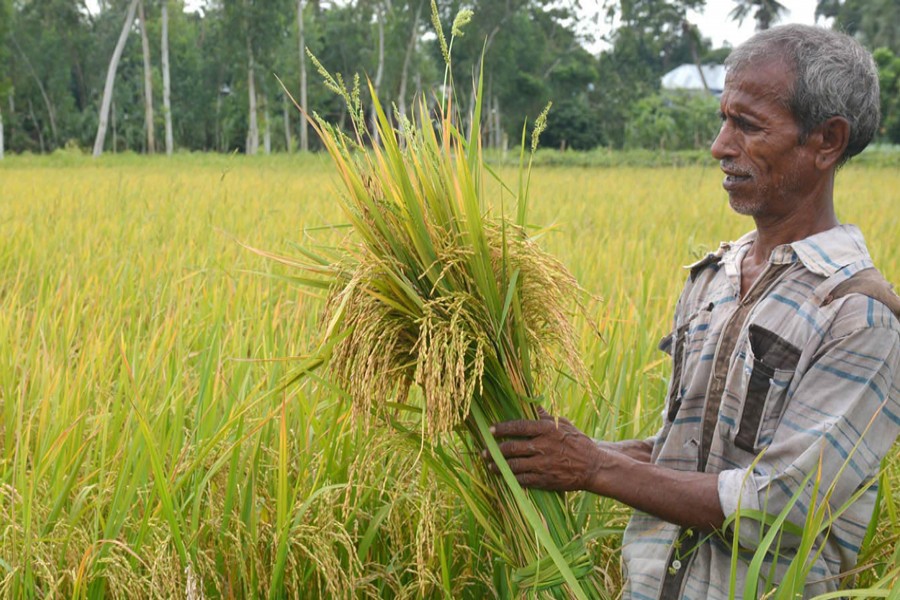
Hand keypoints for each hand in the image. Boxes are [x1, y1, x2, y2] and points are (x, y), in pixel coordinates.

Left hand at [484, 409, 606, 491]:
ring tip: (490, 465)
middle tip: (484, 451)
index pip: (519, 426)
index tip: (490, 430)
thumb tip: (532, 403)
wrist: (594, 467)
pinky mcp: (545, 480)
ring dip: (499, 466)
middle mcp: (543, 446)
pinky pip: (523, 479)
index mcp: (547, 430)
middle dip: (495, 450)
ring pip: (514, 465)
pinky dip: (511, 478)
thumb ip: (545, 416)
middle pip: (512, 447)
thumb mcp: (563, 424)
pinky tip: (504, 476)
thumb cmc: (578, 442)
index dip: (502, 428)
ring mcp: (544, 464)